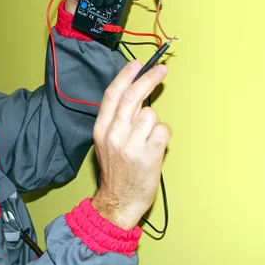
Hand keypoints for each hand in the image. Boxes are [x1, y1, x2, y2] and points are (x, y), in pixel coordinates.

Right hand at [91, 61, 171, 229]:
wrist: (118, 200)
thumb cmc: (116, 170)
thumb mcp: (105, 142)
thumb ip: (117, 120)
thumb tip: (136, 94)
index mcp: (101, 129)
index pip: (113, 94)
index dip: (126, 76)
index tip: (137, 64)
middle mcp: (114, 134)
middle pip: (133, 97)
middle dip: (149, 79)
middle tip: (161, 70)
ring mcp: (131, 145)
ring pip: (151, 114)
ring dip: (154, 122)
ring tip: (148, 137)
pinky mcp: (149, 155)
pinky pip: (163, 130)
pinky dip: (163, 135)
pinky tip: (156, 146)